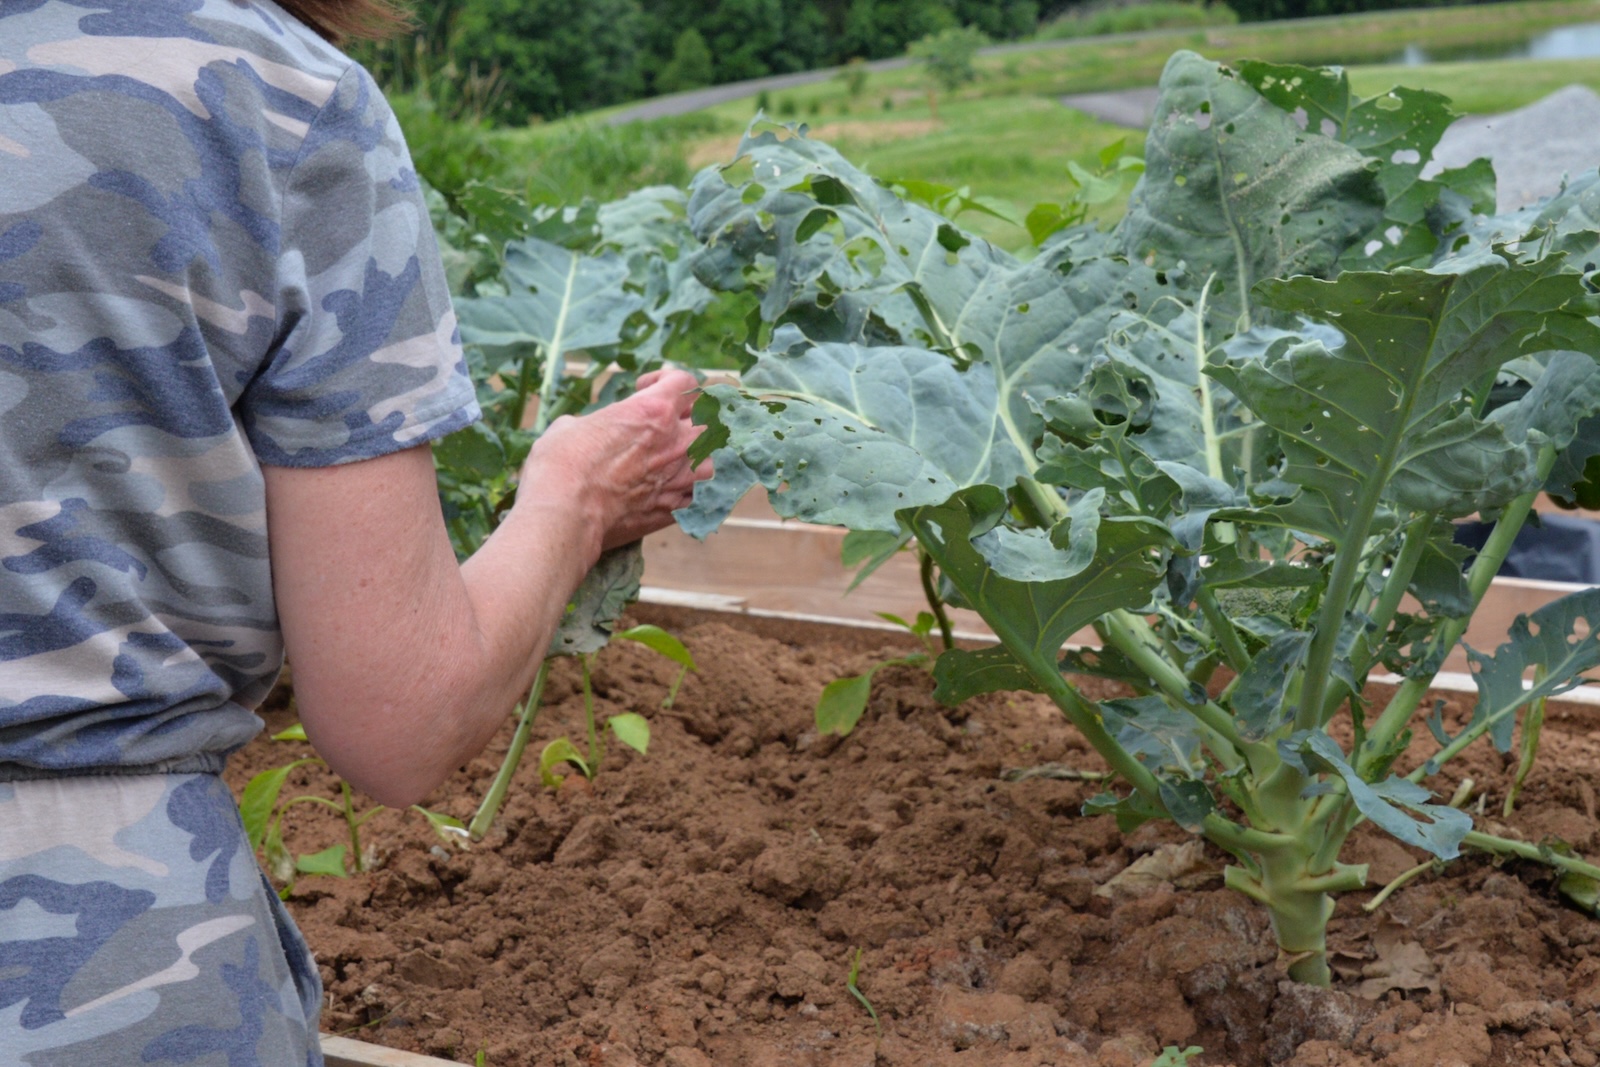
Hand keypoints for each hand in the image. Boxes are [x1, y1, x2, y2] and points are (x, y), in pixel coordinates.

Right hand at [519, 367, 708, 559]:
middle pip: (707, 418)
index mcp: (652, 410)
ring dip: (697, 457)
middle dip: (688, 417)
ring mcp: (680, 476)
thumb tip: (586, 430)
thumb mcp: (570, 426)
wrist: (566, 512)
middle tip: (666, 424)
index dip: (666, 379)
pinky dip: (689, 493)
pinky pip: (698, 496)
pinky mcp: (675, 508)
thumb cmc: (560, 464)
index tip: (644, 389)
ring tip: (675, 461)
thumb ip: (593, 422)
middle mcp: (675, 440)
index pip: (684, 381)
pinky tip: (670, 491)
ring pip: (711, 460)